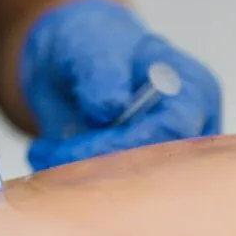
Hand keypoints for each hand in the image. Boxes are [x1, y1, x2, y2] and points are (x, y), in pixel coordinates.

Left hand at [19, 0, 221, 170]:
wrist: (69, 61)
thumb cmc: (89, 42)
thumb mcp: (89, 44)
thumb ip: (100, 71)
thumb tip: (110, 107)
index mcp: (192, 89)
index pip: (174, 129)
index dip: (125, 143)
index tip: (75, 147)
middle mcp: (189, 129)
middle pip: (154, 166)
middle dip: (95, 164)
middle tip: (48, 152)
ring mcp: (163, 156)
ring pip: (130, 186)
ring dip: (78, 174)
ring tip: (43, 150)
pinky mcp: (135, 175)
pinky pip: (109, 193)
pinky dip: (73, 181)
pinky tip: (49, 158)